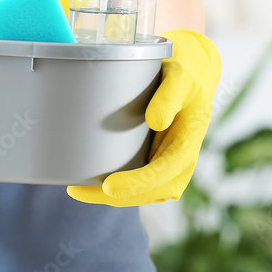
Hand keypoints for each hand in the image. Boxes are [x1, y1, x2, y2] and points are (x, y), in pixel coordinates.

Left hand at [68, 29, 220, 206]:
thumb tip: (155, 121)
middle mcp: (183, 160)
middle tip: (77, 191)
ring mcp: (172, 165)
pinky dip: (118, 189)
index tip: (108, 186)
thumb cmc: (184, 74)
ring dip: (114, 197)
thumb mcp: (180, 76)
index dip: (137, 183)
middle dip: (116, 197)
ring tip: (78, 189)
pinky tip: (92, 182)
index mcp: (190, 142)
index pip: (165, 172)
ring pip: (145, 194)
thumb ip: (169, 96)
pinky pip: (141, 185)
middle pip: (152, 192)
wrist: (194, 75)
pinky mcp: (159, 162)